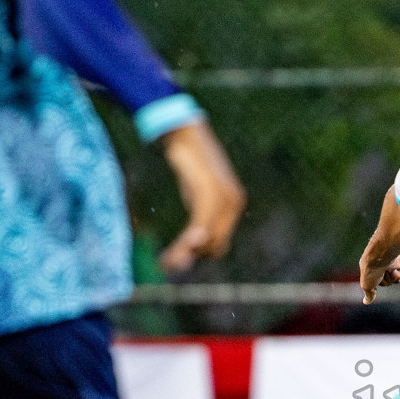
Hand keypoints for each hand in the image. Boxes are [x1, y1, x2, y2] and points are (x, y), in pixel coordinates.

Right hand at [158, 120, 246, 274]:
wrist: (185, 132)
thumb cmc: (190, 161)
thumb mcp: (198, 190)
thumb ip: (202, 212)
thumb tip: (196, 236)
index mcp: (234, 204)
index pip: (221, 242)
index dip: (201, 253)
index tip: (179, 258)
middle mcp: (233, 203)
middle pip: (215, 246)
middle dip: (191, 258)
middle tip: (167, 266)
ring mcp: (223, 199)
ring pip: (206, 240)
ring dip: (184, 254)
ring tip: (165, 264)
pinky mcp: (209, 195)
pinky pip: (199, 228)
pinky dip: (186, 243)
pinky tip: (173, 252)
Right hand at [359, 251, 399, 303]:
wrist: (381, 255)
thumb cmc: (371, 270)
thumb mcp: (366, 285)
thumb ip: (368, 294)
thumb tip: (366, 302)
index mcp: (370, 268)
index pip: (375, 282)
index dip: (375, 284)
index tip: (375, 280)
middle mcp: (381, 265)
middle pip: (386, 282)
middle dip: (385, 282)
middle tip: (381, 275)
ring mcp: (391, 263)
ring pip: (395, 280)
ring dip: (391, 278)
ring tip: (387, 270)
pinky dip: (398, 274)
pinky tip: (394, 269)